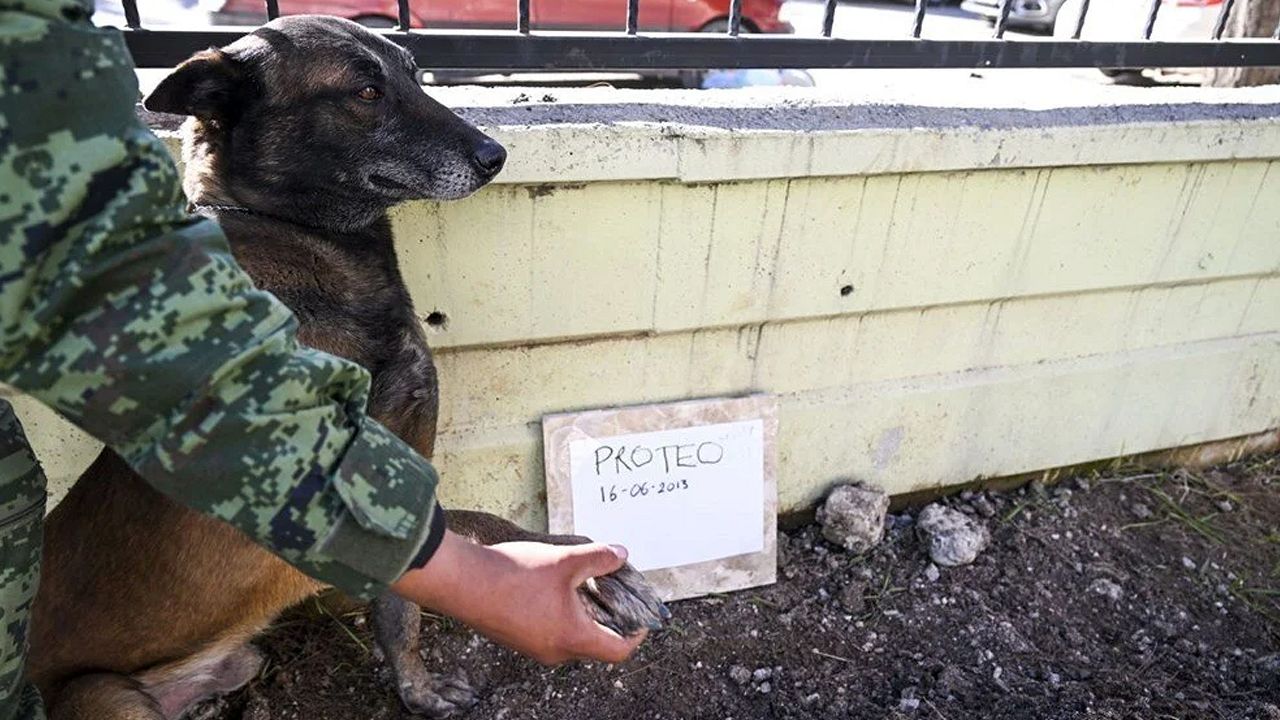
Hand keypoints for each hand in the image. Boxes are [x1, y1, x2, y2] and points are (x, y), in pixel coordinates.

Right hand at [391, 530, 647, 664]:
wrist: (463, 582)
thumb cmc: (515, 574)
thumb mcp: (565, 560)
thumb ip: (599, 558)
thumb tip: (621, 554)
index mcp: (572, 638)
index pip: (617, 651)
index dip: (635, 635)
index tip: (641, 616)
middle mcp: (555, 651)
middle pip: (596, 645)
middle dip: (609, 618)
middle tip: (612, 589)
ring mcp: (533, 648)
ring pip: (571, 638)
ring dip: (583, 615)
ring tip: (583, 583)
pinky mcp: (517, 638)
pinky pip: (550, 633)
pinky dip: (562, 616)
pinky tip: (554, 587)